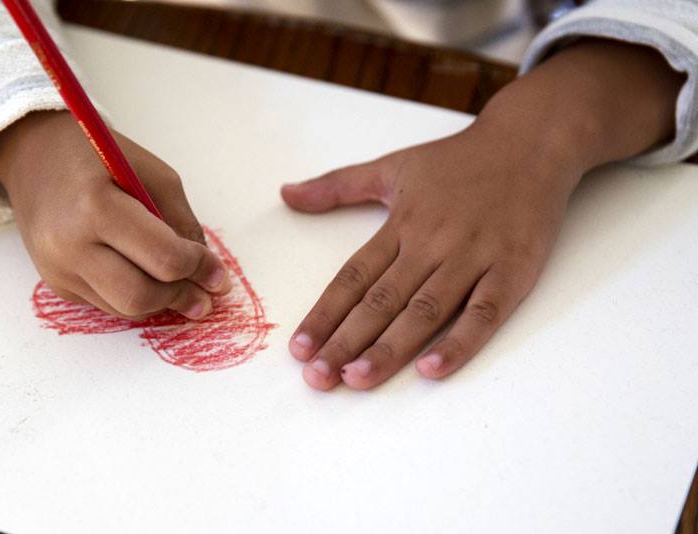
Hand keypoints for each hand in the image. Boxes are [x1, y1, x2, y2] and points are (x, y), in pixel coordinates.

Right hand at [0, 111, 230, 319]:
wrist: (35, 156)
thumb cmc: (100, 159)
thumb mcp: (153, 174)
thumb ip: (182, 222)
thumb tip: (207, 270)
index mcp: (96, 207)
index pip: (163, 259)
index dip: (200, 270)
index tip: (220, 276)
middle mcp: (69, 245)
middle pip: (141, 296)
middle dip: (181, 297)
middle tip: (205, 296)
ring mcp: (57, 269)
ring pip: (125, 309)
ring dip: (160, 301)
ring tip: (181, 286)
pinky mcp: (55, 284)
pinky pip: (107, 304)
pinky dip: (134, 296)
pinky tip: (144, 276)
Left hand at [283, 39, 682, 389]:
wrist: (531, 141)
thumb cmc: (459, 159)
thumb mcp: (392, 166)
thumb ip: (337, 186)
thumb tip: (286, 193)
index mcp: (401, 224)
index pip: (353, 278)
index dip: (324, 314)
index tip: (299, 348)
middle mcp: (431, 244)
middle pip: (381, 301)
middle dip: (345, 342)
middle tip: (317, 378)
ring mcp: (473, 258)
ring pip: (425, 311)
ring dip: (390, 348)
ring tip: (357, 380)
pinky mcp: (512, 270)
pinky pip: (484, 313)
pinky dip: (459, 342)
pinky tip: (431, 371)